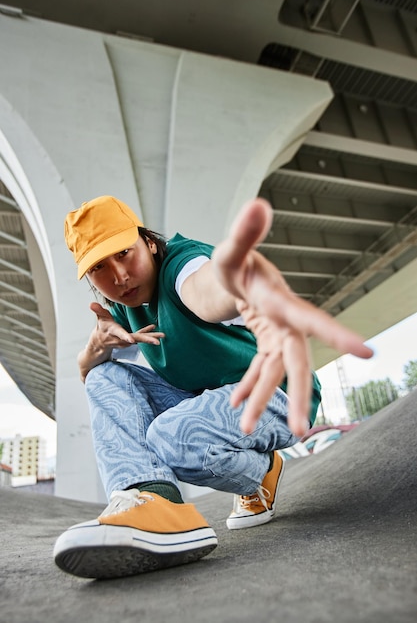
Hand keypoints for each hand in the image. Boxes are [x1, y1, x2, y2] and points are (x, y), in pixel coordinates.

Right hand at [90, 301, 164, 349]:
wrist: (101, 341)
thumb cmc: (101, 326)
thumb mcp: (99, 318)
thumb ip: (97, 310)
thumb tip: (91, 304)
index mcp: (113, 332)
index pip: (120, 334)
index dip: (125, 337)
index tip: (131, 341)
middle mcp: (121, 338)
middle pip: (135, 339)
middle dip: (146, 340)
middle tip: (157, 342)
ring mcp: (127, 340)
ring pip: (140, 339)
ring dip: (152, 338)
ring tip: (163, 336)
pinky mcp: (131, 339)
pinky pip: (141, 336)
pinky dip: (148, 332)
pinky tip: (154, 327)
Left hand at [212, 199, 372, 435]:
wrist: (239, 273)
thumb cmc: (237, 261)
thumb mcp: (231, 250)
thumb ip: (245, 232)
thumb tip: (258, 204)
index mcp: (281, 301)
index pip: (312, 319)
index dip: (337, 333)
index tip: (367, 351)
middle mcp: (285, 323)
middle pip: (296, 361)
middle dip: (298, 394)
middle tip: (300, 430)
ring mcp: (277, 335)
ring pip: (275, 373)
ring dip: (263, 399)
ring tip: (245, 428)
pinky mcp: (267, 343)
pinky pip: (261, 370)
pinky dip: (249, 386)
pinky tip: (237, 404)